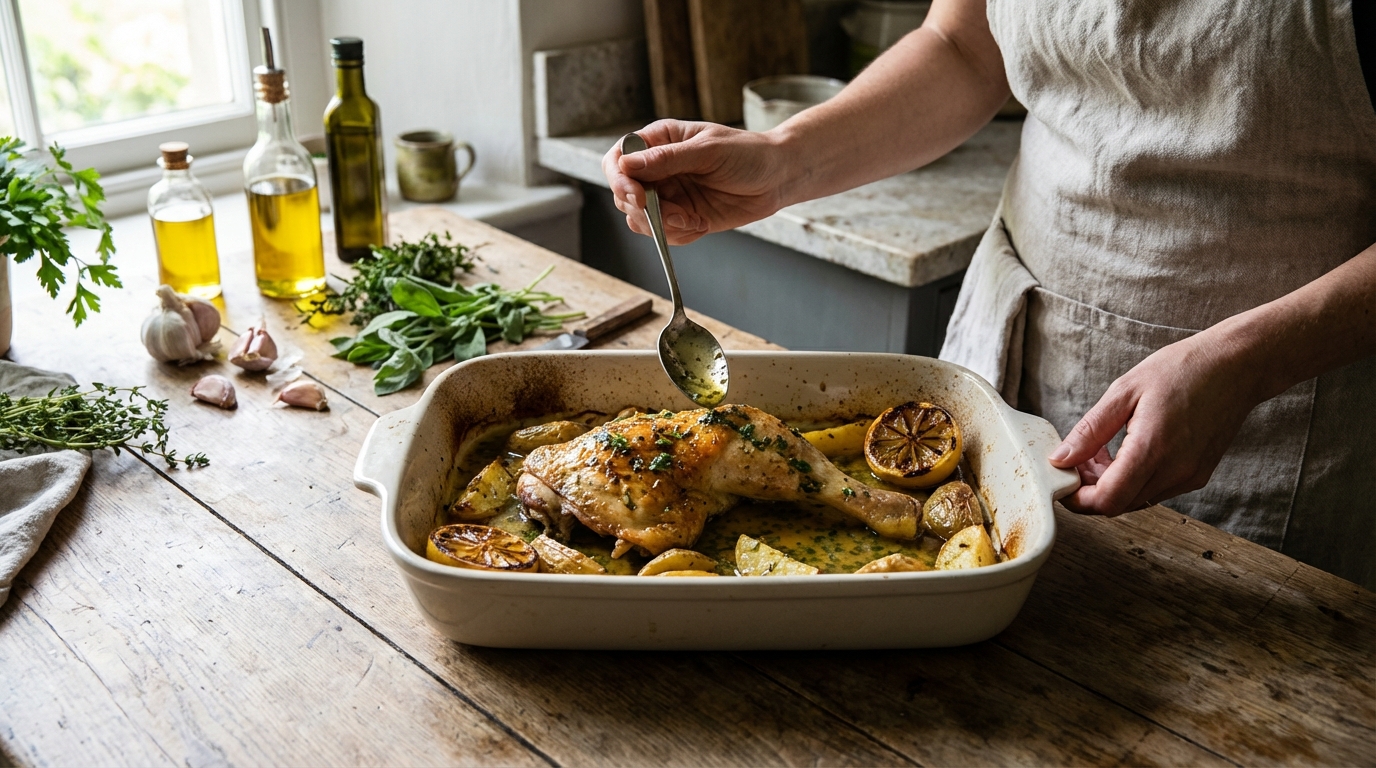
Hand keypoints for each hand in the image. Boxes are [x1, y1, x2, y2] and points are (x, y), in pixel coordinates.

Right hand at [602, 120, 790, 244]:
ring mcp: (668, 195)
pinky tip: (701, 225)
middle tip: (675, 214)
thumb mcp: (708, 151)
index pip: (619, 159)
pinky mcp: (681, 217)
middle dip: (644, 209)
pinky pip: (663, 234)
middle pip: (623, 194)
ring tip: (692, 220)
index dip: (619, 179)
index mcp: (659, 141)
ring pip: (639, 219)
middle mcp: (658, 169)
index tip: (637, 196)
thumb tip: (628, 164)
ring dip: (662, 226)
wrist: (777, 178)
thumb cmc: (748, 153)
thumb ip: (668, 159)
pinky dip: (678, 235)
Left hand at [1049, 331, 1261, 514]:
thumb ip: (1089, 431)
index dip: (1078, 498)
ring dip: (1111, 485)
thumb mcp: (1124, 391)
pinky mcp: (1198, 475)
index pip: (1108, 500)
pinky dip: (1134, 480)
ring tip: (1102, 452)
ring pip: (1136, 500)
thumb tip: (1060, 459)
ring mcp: (1190, 477)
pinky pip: (1155, 491)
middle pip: (1119, 505)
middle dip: (1090, 489)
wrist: (1235, 366)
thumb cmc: (1181, 370)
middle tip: (1079, 459)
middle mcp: (1175, 472)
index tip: (1063, 480)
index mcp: (1153, 449)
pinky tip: (1127, 452)